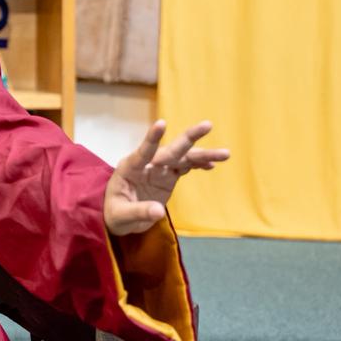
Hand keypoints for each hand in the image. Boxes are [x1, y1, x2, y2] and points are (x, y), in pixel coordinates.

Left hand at [103, 120, 229, 235]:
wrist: (120, 217)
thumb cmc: (115, 213)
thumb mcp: (121, 216)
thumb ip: (138, 211)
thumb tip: (159, 211)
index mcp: (130, 168)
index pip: (142, 151)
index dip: (152, 138)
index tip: (162, 123)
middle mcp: (147, 164)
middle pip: (170, 150)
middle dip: (189, 138)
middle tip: (208, 125)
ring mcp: (159, 169)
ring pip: (183, 158)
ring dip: (203, 154)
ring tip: (225, 154)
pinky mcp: (168, 177)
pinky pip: (185, 167)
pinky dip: (199, 165)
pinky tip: (212, 164)